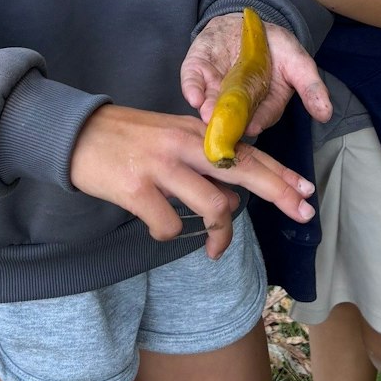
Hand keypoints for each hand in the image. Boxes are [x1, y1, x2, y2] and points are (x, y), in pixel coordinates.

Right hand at [68, 104, 315, 257]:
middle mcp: (183, 144)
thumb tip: (230, 197)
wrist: (75, 133)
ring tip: (213, 249)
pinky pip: (168, 225)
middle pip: (242, 170)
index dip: (279, 171)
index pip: (246, 150)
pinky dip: (170, 234)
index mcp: (194, 131)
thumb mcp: (170, 137)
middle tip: (304, 212)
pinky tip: (161, 229)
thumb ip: (202, 160)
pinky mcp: (136, 189)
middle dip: (279, 192)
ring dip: (219, 234)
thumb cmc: (126, 138)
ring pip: (212, 205)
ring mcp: (161, 166)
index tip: (306, 190)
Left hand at [180, 13, 333, 141]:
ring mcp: (215, 87)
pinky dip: (191, 87)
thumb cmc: (276, 47)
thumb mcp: (298, 62)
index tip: (252, 128)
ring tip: (207, 112)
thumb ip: (310, 87)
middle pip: (231, 115)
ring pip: (209, 102)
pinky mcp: (198, 70)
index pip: (260, 118)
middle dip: (226, 121)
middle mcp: (236, 102)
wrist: (249, 22)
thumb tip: (326, 113)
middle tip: (224, 127)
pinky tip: (193, 95)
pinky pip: (192, 80)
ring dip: (207, 108)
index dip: (257, 122)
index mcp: (262, 105)